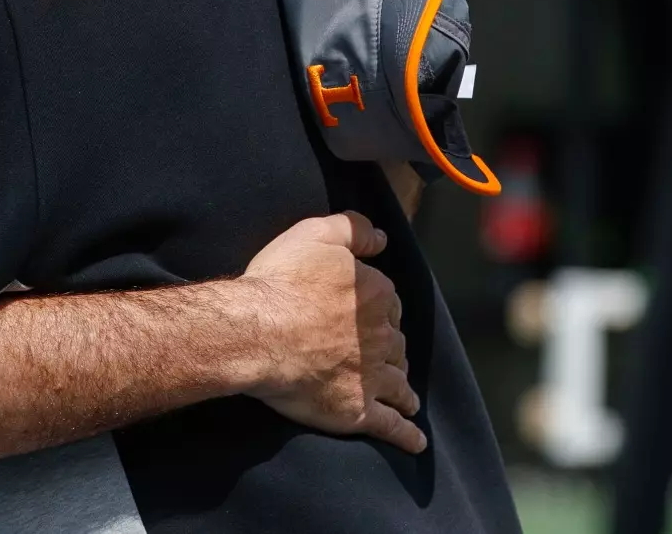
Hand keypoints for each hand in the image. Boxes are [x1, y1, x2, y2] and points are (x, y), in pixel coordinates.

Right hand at [240, 211, 425, 453]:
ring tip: (405, 397)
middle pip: (395, 344)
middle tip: (380, 355)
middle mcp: (382, 336)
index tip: (369, 314)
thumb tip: (382, 238)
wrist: (257, 334)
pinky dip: (406, 435)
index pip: (388, 302)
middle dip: (391, 349)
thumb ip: (352, 229)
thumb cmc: (279, 282)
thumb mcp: (313, 235)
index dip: (379, 308)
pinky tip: (415, 442)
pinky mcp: (358, 410)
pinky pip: (391, 426)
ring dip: (403, 389)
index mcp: (375, 294)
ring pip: (398, 383)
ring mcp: (373, 376)